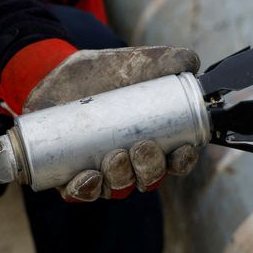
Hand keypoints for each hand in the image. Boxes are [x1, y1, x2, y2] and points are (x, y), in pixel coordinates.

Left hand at [24, 45, 201, 201]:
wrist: (59, 70)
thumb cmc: (105, 70)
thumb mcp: (137, 62)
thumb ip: (168, 59)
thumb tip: (193, 64)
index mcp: (153, 142)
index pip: (174, 162)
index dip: (181, 162)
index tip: (180, 152)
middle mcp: (129, 163)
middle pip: (147, 179)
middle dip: (149, 170)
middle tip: (141, 148)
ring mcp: (100, 171)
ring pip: (116, 188)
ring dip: (120, 179)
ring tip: (115, 157)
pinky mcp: (68, 174)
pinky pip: (78, 193)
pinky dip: (85, 190)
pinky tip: (88, 177)